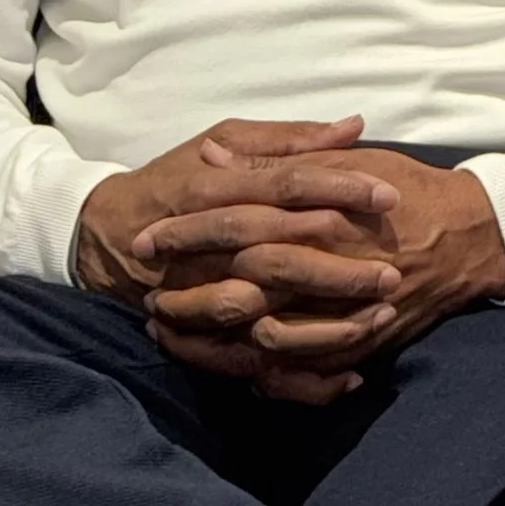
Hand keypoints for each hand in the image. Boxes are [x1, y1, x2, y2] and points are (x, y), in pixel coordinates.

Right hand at [74, 118, 408, 404]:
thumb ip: (288, 139)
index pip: (286, 186)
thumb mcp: (223, 140)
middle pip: (282, 257)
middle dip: (341, 266)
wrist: (108, 235)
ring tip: (381, 317)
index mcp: (217, 188)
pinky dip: (301, 380)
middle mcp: (212, 246)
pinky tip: (349, 376)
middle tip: (396, 270)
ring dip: (327, 326)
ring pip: (270, 320)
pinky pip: (256, 368)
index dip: (338, 188)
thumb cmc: (176, 179)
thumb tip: (354, 125)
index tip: (388, 194)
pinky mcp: (206, 339)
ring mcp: (206, 298)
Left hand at [135, 125, 504, 404]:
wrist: (470, 235)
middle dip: (189, 295)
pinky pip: (302, 370)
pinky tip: (234, 367)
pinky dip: (265, 374)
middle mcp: (324, 265)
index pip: (235, 223)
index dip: (187, 233)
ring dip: (215, 340)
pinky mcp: (357, 343)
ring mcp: (341, 311)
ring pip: (263, 338)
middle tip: (150, 298)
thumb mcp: (341, 160)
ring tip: (178, 336)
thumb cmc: (404, 187)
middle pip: (239, 288)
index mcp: (315, 213)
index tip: (147, 236)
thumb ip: (279, 160)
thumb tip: (213, 158)